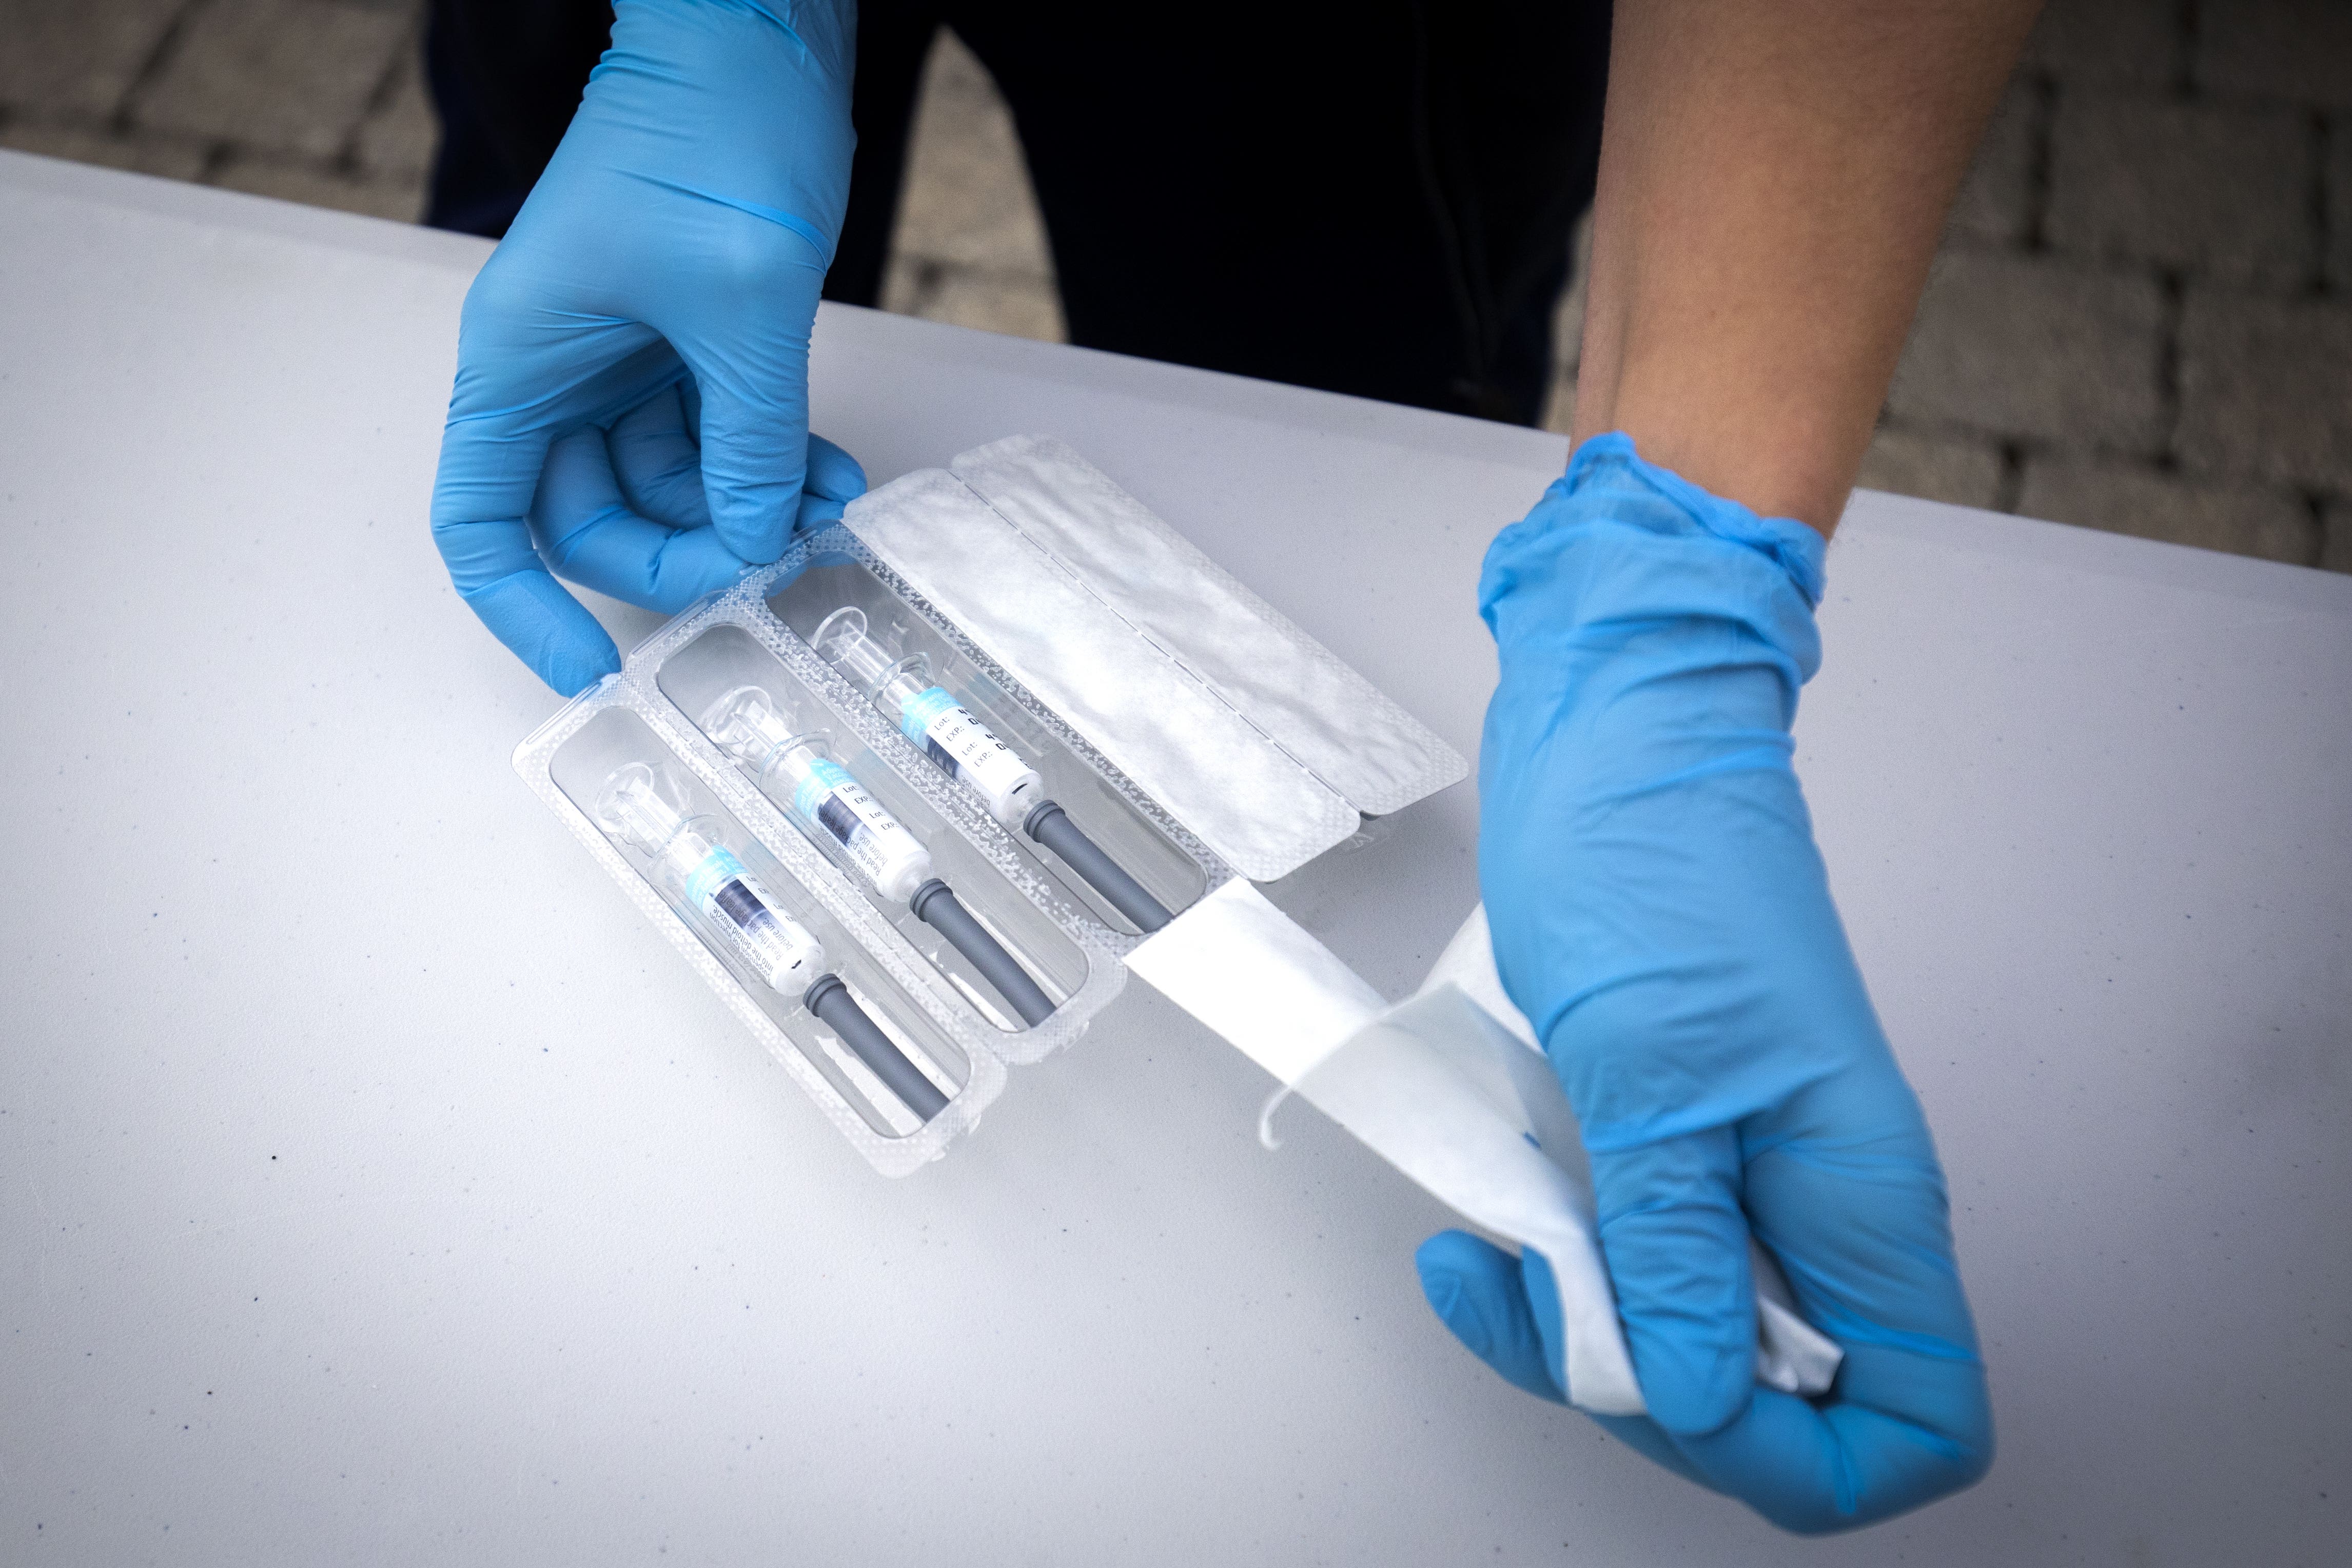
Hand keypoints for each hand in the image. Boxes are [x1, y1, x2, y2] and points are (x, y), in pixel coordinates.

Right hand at [430, 0, 865, 694]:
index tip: (592, 669)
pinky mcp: (686, 348)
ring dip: (747, 516)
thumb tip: (758, 544)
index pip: (484, 520)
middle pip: (594, 521)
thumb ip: (749, 440)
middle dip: (686, 557)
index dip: (524, 609)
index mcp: (522, 362)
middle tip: (774, 563)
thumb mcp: (740, 308)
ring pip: (670, 491)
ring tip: (832, 509)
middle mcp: (559, 373)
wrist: (754, 42)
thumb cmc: (711, 136)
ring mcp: (624, 363)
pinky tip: (835, 477)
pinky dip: (771, 470)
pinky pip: (718, 444)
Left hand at [1415, 433, 1991, 1532]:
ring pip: (1695, 1337)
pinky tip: (1499, 1224)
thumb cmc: (1652, 858)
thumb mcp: (1652, 1067)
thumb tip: (1694, 1396)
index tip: (1670, 1407)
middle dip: (1652, 1396)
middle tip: (1535, 1301)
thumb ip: (1673, 1243)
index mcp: (1861, 1194)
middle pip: (1784, 1402)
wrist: (1616, 733)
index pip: (1915, 1421)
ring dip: (1588, 1327)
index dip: (1802, 1461)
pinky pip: (1641, 1256)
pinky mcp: (1677, 1134)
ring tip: (1490, 1254)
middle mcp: (1820, 1200)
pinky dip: (1568, 1264)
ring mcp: (1747, 1169)